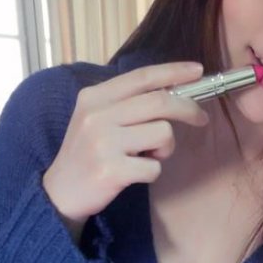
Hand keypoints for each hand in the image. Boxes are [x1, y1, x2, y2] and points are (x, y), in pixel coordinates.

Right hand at [43, 62, 208, 237]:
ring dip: (165, 149)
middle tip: (201, 119)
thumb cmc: (88, 154)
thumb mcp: (96, 118)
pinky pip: (155, 167)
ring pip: (163, 134)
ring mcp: (103, 143)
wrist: (60, 192)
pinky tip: (134, 174)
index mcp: (95, 97)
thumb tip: (173, 91)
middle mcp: (97, 115)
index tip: (198, 70)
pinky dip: (152, 172)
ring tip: (146, 156)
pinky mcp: (111, 170)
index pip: (142, 77)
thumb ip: (128, 103)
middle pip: (160, 102)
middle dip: (189, 109)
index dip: (174, 71)